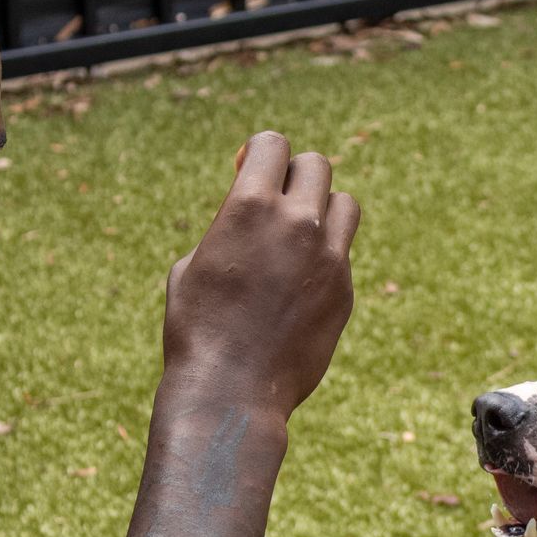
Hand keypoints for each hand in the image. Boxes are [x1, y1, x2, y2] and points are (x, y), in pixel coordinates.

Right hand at [163, 130, 358, 418]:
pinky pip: (342, 254)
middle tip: (275, 204)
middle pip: (316, 166)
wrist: (231, 391)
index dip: (260, 153)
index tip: (248, 173)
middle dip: (294, 177)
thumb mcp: (191, 266)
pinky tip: (298, 286)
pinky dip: (325, 258)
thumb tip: (249, 217)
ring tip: (299, 236)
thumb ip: (228, 229)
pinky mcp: (344, 292)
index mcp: (249, 206)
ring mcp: (328, 258)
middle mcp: (296, 223)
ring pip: (345, 204)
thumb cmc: (196, 330)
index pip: (274, 144)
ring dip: (323, 209)